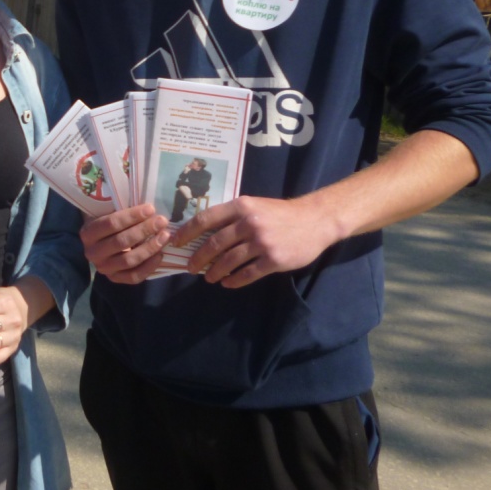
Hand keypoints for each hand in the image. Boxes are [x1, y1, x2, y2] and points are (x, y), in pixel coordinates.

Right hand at [80, 204, 171, 284]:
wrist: (99, 244)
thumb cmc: (107, 224)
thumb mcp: (107, 214)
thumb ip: (121, 211)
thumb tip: (148, 208)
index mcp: (88, 233)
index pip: (111, 223)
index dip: (132, 216)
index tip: (150, 209)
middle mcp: (92, 253)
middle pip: (121, 242)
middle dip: (144, 230)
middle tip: (161, 221)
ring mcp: (103, 268)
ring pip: (129, 260)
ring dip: (149, 247)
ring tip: (165, 236)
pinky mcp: (115, 279)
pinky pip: (134, 276)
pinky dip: (149, 266)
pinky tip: (160, 254)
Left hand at [173, 194, 339, 287]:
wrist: (315, 220)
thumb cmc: (279, 213)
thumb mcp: (254, 206)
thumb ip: (232, 216)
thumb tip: (203, 232)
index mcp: (240, 206)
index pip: (205, 219)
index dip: (187, 232)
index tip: (175, 242)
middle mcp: (249, 223)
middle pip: (214, 243)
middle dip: (198, 257)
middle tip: (190, 267)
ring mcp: (261, 242)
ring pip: (228, 261)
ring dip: (214, 272)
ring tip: (208, 278)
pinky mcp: (273, 260)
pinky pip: (248, 273)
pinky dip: (234, 280)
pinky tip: (228, 283)